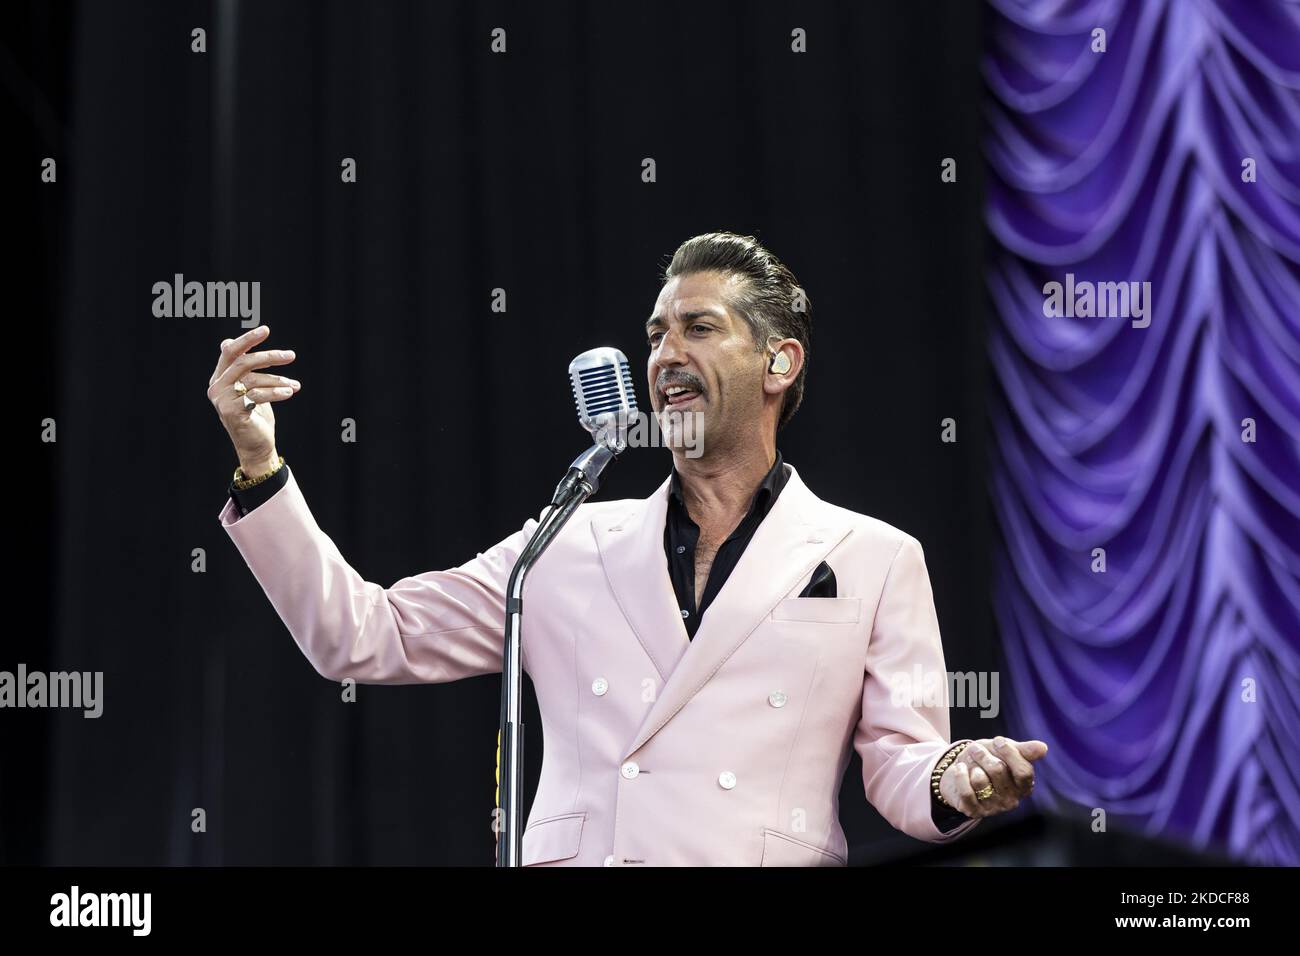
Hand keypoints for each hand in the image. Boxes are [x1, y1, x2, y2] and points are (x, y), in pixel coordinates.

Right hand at [206, 325, 299, 475]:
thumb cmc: (255, 414)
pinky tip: (290, 392)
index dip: (247, 339)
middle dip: (269, 356)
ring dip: (279, 380)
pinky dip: (276, 393)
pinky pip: (257, 395)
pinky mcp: (232, 412)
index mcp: (219, 377)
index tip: (266, 330)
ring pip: (253, 379)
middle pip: (243, 362)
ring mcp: (222, 400)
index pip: (230, 351)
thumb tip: (226, 341)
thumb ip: (241, 368)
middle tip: (291, 355)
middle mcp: (216, 387)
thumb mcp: (248, 387)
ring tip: (295, 385)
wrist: (255, 445)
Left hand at [939, 736, 1046, 819]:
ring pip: (980, 779)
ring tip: (970, 763)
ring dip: (972, 764)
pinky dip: (960, 775)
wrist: (959, 770)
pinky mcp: (974, 811)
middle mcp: (1011, 800)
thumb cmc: (986, 759)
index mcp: (1024, 786)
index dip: (1009, 752)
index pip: (1024, 771)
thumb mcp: (1004, 750)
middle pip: (998, 770)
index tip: (998, 740)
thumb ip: (1024, 750)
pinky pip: (966, 791)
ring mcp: (993, 808)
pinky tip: (960, 769)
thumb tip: (1044, 748)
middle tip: (976, 749)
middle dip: (984, 754)